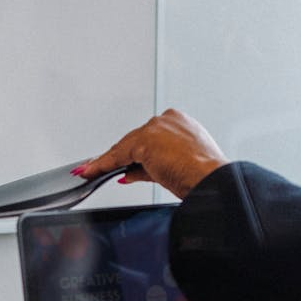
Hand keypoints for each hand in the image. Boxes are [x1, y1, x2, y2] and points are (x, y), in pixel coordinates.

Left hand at [77, 108, 228, 198]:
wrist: (210, 181)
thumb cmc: (202, 177)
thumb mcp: (170, 171)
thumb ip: (146, 169)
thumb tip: (127, 174)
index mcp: (180, 123)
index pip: (148, 138)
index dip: (131, 153)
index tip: (118, 162)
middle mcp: (168, 120)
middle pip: (134, 140)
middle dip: (116, 157)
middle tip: (97, 168)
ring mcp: (156, 128)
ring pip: (124, 147)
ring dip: (106, 160)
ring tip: (90, 170)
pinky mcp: (146, 140)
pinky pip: (117, 156)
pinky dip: (102, 165)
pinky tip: (90, 171)